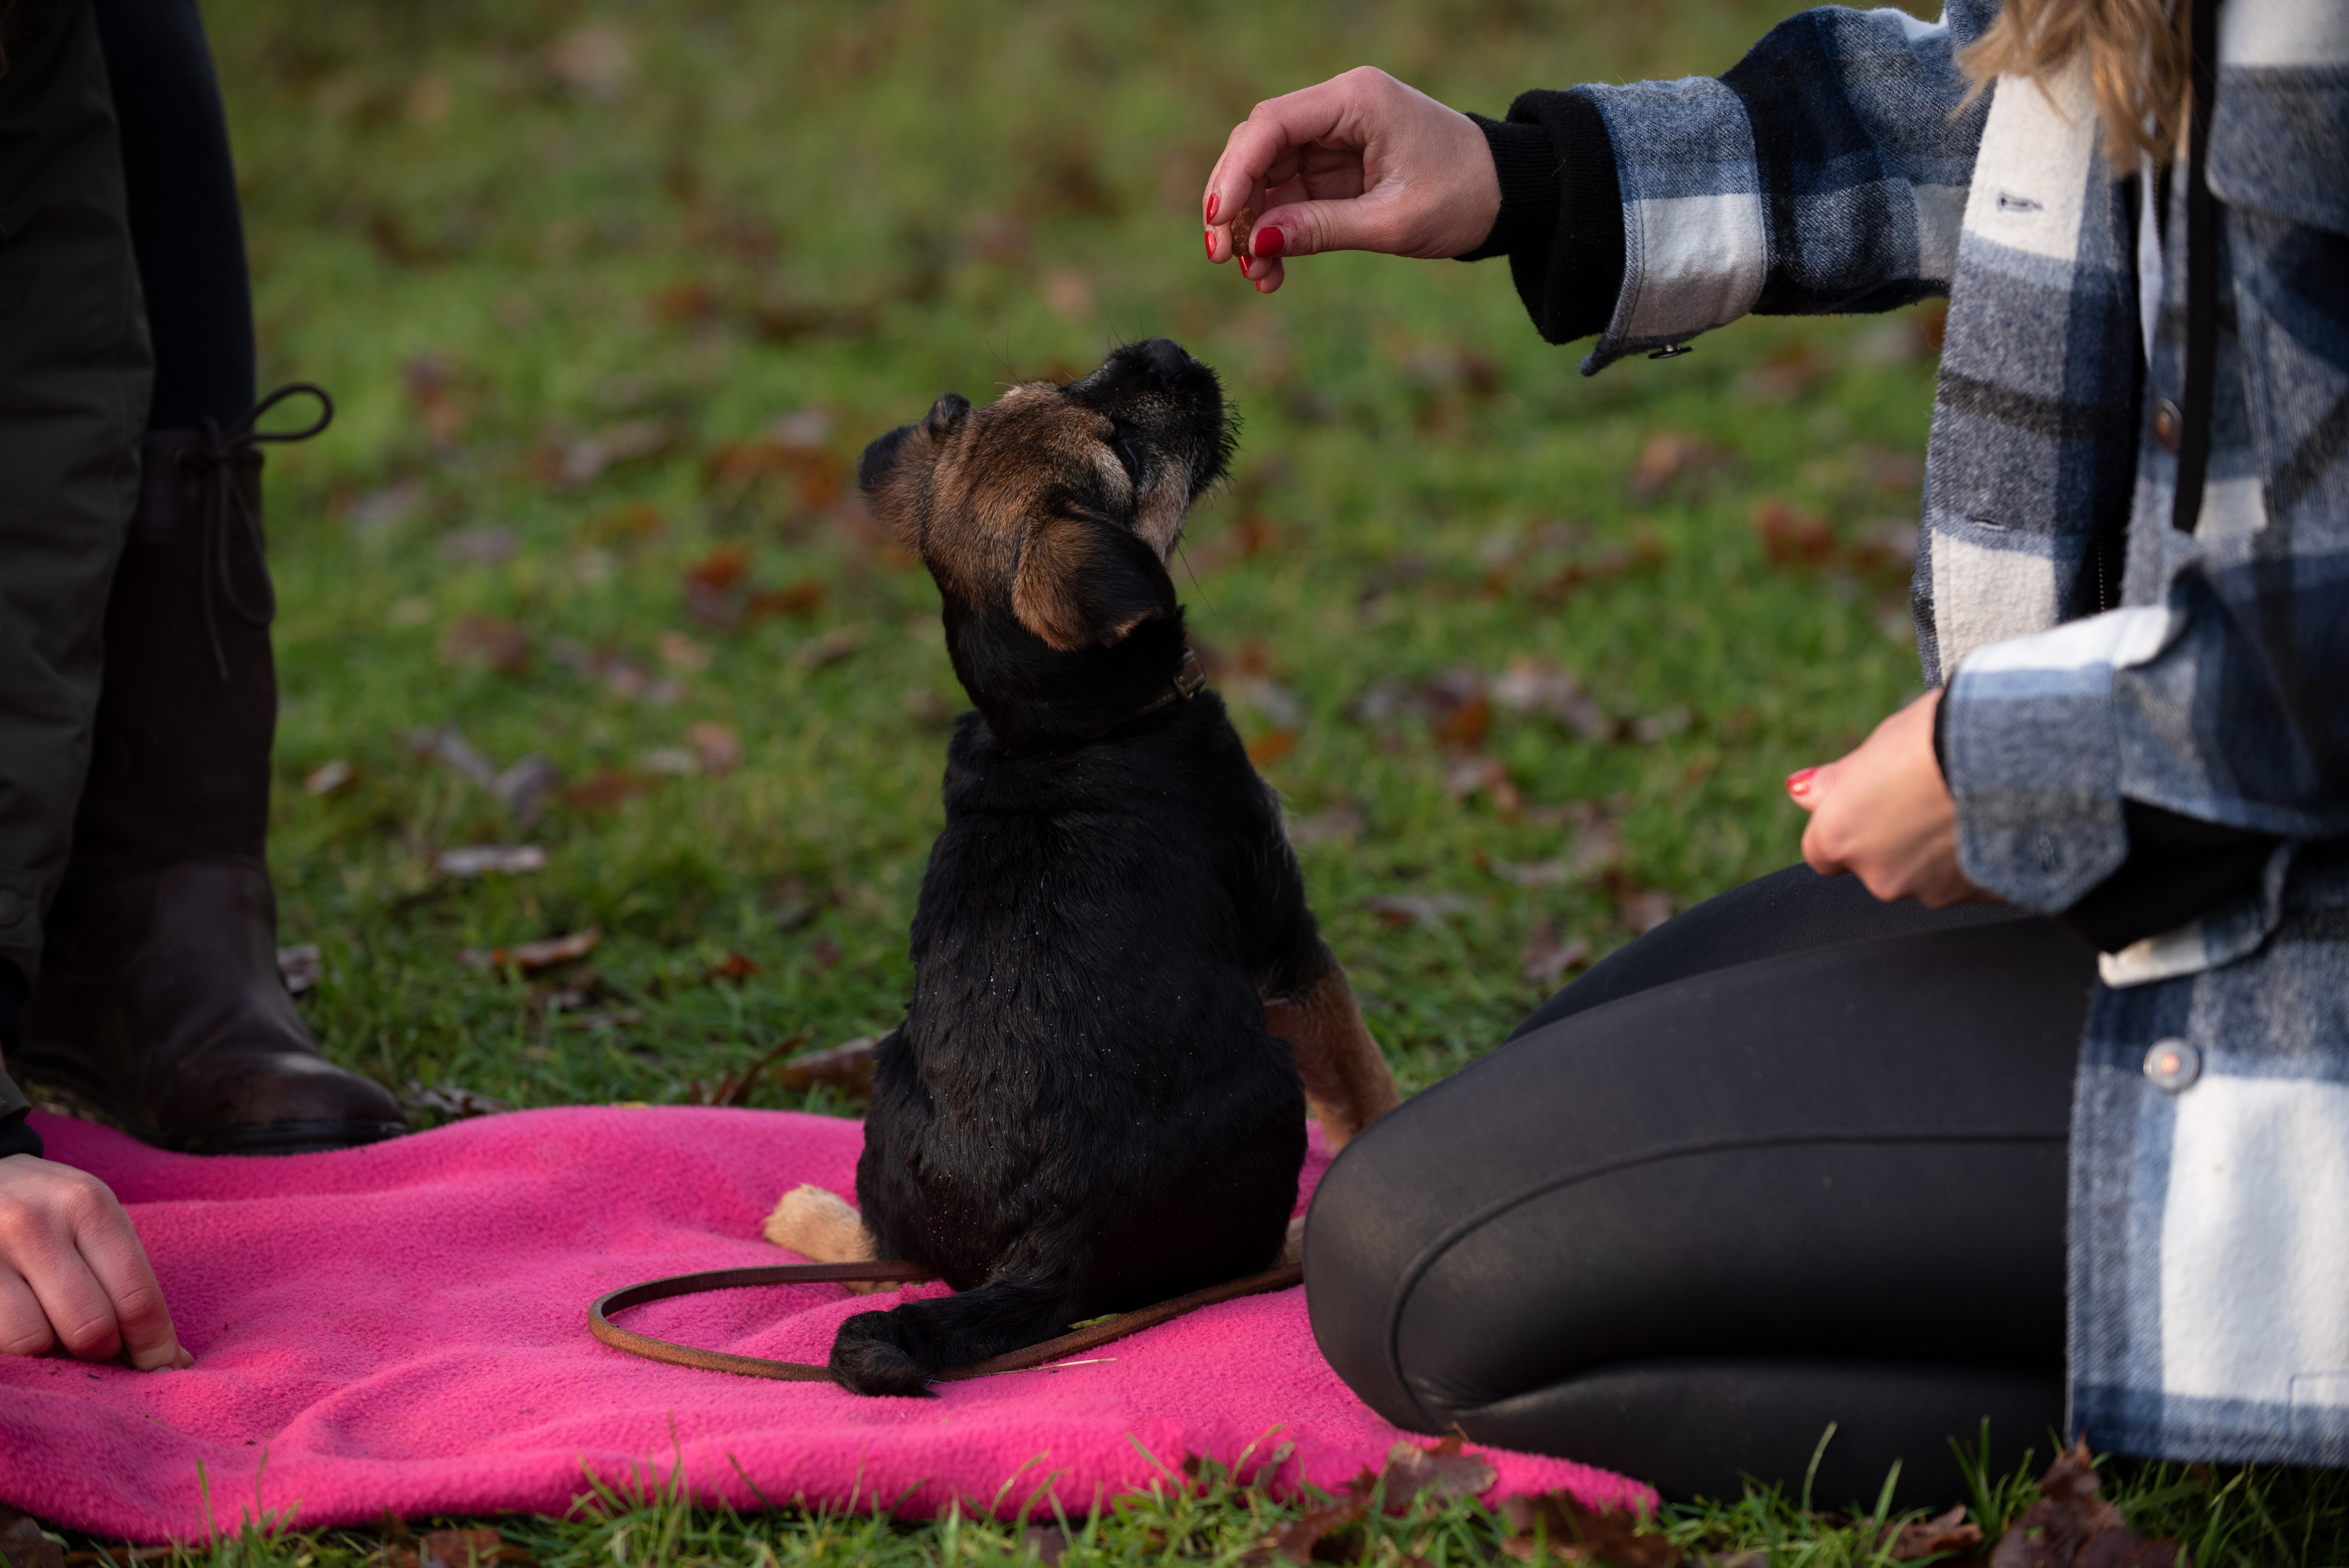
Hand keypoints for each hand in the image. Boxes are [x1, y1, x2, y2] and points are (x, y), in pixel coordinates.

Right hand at [0, 1153, 188, 1368]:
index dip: (154, 1348)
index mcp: (88, 1206)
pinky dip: (17, 1350)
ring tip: (53, 1334)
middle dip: (103, 1354)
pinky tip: (21, 1327)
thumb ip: (126, 1279)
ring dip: (52, 1354)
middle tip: (100, 1349)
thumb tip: (171, 1361)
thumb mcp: (89, 1218)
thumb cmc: (44, 1208)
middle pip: (90, 1327)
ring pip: (34, 1341)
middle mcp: (35, 1224)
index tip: (164, 1372)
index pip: (136, 1298)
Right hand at [1202, 66, 1500, 294]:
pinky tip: (1271, 267)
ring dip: (1253, 223)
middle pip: (1259, 145)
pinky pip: (1289, 191)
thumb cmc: (1463, 197)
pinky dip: (1276, 228)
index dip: (1236, 173)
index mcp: (1357, 100)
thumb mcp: (1392, 221)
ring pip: (1267, 172)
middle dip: (1235, 202)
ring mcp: (1334, 134)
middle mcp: (1339, 107)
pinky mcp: (1335, 162)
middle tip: (1222, 256)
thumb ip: (1321, 228)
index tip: (1219, 221)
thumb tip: (1256, 241)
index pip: (1272, 125)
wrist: (1506, 193)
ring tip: (1255, 274)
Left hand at [1789, 689, 1996, 907]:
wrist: (2026, 752)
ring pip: (1926, 877)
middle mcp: (1879, 876)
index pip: (1822, 851)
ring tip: (1969, 802)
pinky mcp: (1981, 899)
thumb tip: (1800, 792)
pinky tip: (1998, 821)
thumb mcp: (1880, 743)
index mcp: (1841, 835)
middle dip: (1898, 839)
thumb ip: (1838, 781)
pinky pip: (1972, 882)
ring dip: (1940, 851)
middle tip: (1932, 793)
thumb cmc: (1944, 736)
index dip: (1848, 826)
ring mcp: (1932, 893)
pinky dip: (1979, 859)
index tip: (1874, 803)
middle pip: (1878, 866)